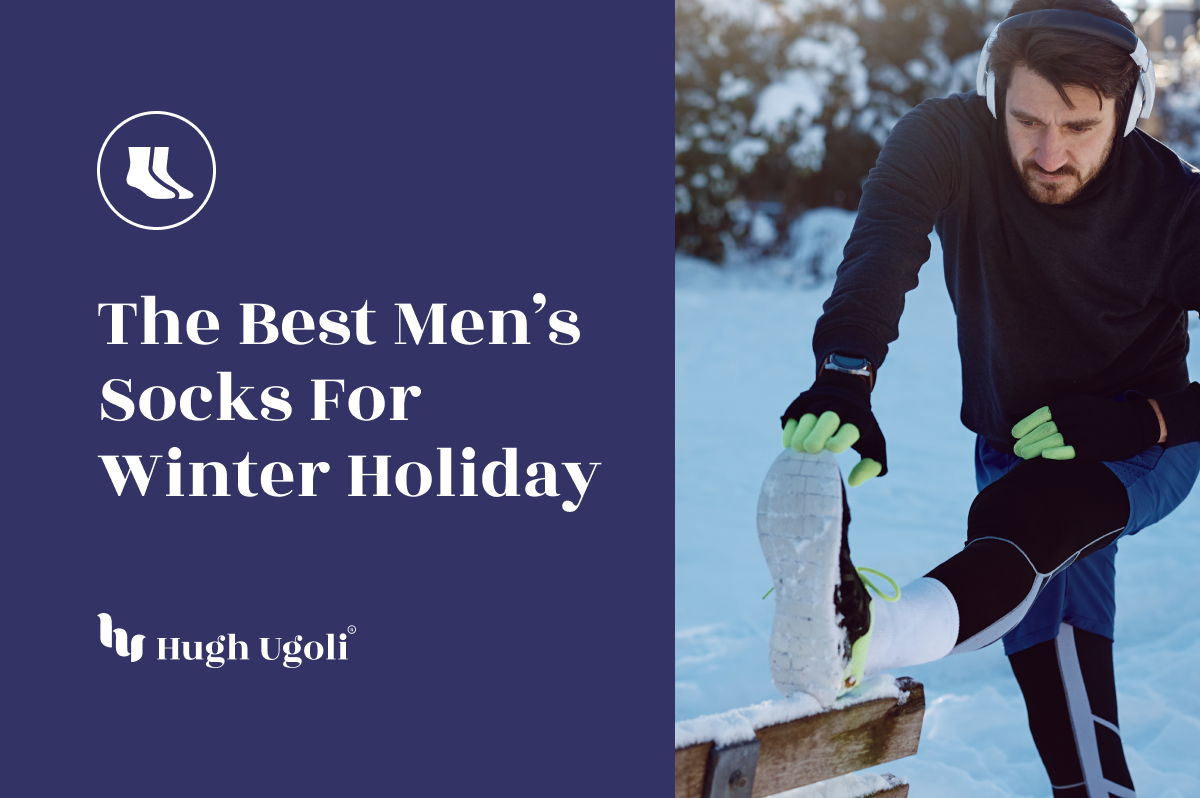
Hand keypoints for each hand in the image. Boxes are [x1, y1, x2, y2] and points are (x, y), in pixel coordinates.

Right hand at [781, 370, 886, 486]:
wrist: (845, 388)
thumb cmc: (860, 426)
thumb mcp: (874, 443)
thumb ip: (871, 466)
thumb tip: (853, 481)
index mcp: (859, 417)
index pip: (850, 428)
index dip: (840, 440)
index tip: (832, 450)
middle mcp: (839, 406)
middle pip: (827, 419)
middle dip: (817, 435)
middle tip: (811, 450)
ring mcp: (818, 402)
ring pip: (807, 418)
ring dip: (800, 436)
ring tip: (799, 450)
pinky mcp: (801, 403)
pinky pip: (793, 418)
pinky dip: (790, 432)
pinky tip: (791, 445)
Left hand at [1011, 394, 1162, 460]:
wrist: (1136, 424)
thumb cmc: (1101, 416)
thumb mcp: (1081, 405)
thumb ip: (1061, 412)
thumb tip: (1034, 424)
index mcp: (1072, 404)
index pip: (1042, 414)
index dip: (1026, 425)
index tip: (1014, 434)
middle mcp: (1078, 416)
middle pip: (1045, 429)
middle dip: (1027, 440)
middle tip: (1015, 450)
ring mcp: (1087, 431)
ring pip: (1054, 440)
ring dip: (1035, 449)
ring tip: (1023, 456)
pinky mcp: (1096, 447)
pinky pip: (1071, 451)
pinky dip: (1056, 453)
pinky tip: (1044, 457)